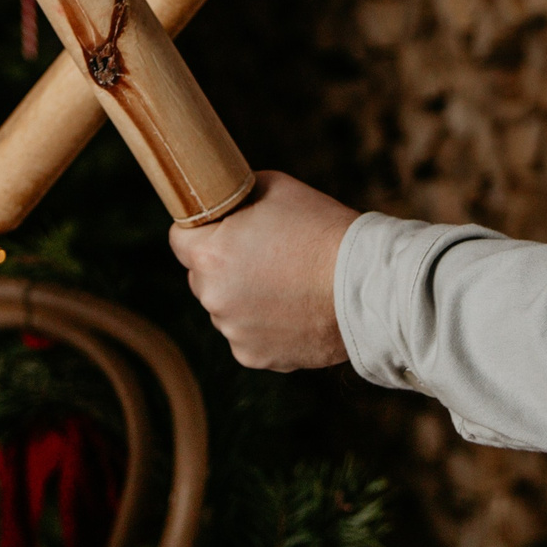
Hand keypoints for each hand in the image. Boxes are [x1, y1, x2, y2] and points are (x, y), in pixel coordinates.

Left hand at [168, 171, 357, 371]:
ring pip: (226, 308)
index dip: (199, 229)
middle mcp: (213, 298)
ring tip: (287, 283)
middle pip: (202, 276)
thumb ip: (238, 198)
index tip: (218, 227)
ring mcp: (234, 332)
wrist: (366, 284)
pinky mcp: (256, 357)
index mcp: (210, 255)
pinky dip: (263, 326)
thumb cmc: (322, 229)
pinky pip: (247, 336)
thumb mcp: (275, 189)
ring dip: (243, 297)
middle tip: (263, 254)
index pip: (179, 238)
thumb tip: (225, 201)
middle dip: (223, 265)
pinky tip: (293, 310)